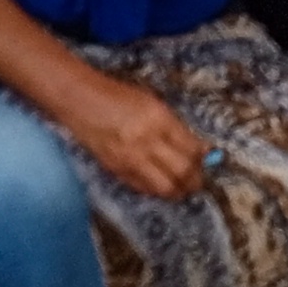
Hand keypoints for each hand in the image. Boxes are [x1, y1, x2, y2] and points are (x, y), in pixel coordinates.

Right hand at [59, 69, 213, 202]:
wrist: (80, 101)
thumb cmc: (118, 96)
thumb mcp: (152, 103)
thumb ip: (175, 127)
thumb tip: (199, 148)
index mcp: (158, 118)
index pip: (191, 148)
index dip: (203, 159)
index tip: (207, 161)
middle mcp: (147, 141)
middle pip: (182, 171)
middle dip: (195, 180)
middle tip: (198, 180)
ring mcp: (131, 159)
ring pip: (165, 187)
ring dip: (178, 190)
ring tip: (182, 187)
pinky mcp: (117, 171)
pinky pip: (144, 188)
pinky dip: (156, 190)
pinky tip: (160, 184)